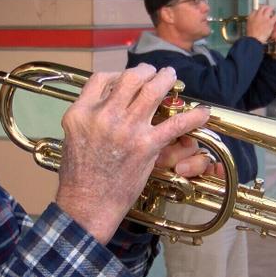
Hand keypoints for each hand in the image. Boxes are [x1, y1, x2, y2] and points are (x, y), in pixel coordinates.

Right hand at [56, 64, 209, 243]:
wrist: (86, 205)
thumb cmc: (78, 177)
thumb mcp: (72, 137)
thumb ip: (87, 117)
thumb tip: (103, 103)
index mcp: (81, 113)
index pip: (101, 78)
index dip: (117, 74)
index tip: (126, 79)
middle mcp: (103, 116)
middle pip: (130, 78)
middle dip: (146, 71)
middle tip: (155, 72)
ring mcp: (126, 129)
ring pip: (152, 91)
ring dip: (166, 80)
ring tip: (172, 77)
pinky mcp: (146, 146)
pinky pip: (174, 124)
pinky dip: (192, 117)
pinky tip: (203, 113)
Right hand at [245, 5, 275, 43]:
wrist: (254, 39)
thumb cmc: (251, 35)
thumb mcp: (249, 26)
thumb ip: (251, 21)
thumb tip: (253, 20)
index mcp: (251, 16)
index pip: (256, 10)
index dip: (259, 9)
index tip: (261, 10)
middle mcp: (257, 15)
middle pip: (263, 7)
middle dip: (266, 7)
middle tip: (268, 8)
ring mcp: (264, 18)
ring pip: (269, 9)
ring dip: (272, 9)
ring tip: (273, 10)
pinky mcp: (270, 22)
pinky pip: (275, 16)